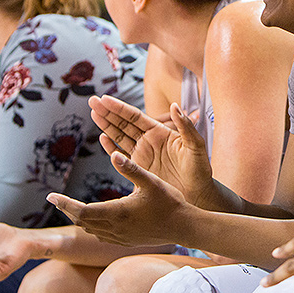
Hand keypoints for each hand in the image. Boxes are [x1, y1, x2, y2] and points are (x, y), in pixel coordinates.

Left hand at [47, 152, 192, 247]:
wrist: (184, 227)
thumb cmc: (170, 202)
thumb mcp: (151, 180)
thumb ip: (131, 168)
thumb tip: (112, 153)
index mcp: (118, 212)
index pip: (82, 210)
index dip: (64, 204)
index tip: (50, 196)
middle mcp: (115, 227)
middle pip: (82, 221)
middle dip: (68, 210)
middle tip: (57, 200)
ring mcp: (120, 237)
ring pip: (90, 230)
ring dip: (80, 219)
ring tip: (73, 208)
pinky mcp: (126, 241)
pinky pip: (101, 236)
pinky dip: (92, 227)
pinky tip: (95, 220)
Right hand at [89, 96, 212, 200]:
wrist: (198, 194)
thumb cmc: (200, 169)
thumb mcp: (196, 145)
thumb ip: (185, 126)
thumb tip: (175, 106)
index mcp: (160, 132)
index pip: (135, 117)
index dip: (120, 108)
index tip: (105, 98)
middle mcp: (149, 141)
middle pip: (124, 124)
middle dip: (108, 112)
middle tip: (92, 100)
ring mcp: (143, 155)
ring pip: (120, 137)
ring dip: (106, 125)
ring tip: (93, 113)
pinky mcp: (139, 169)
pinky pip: (122, 156)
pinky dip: (111, 147)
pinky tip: (102, 138)